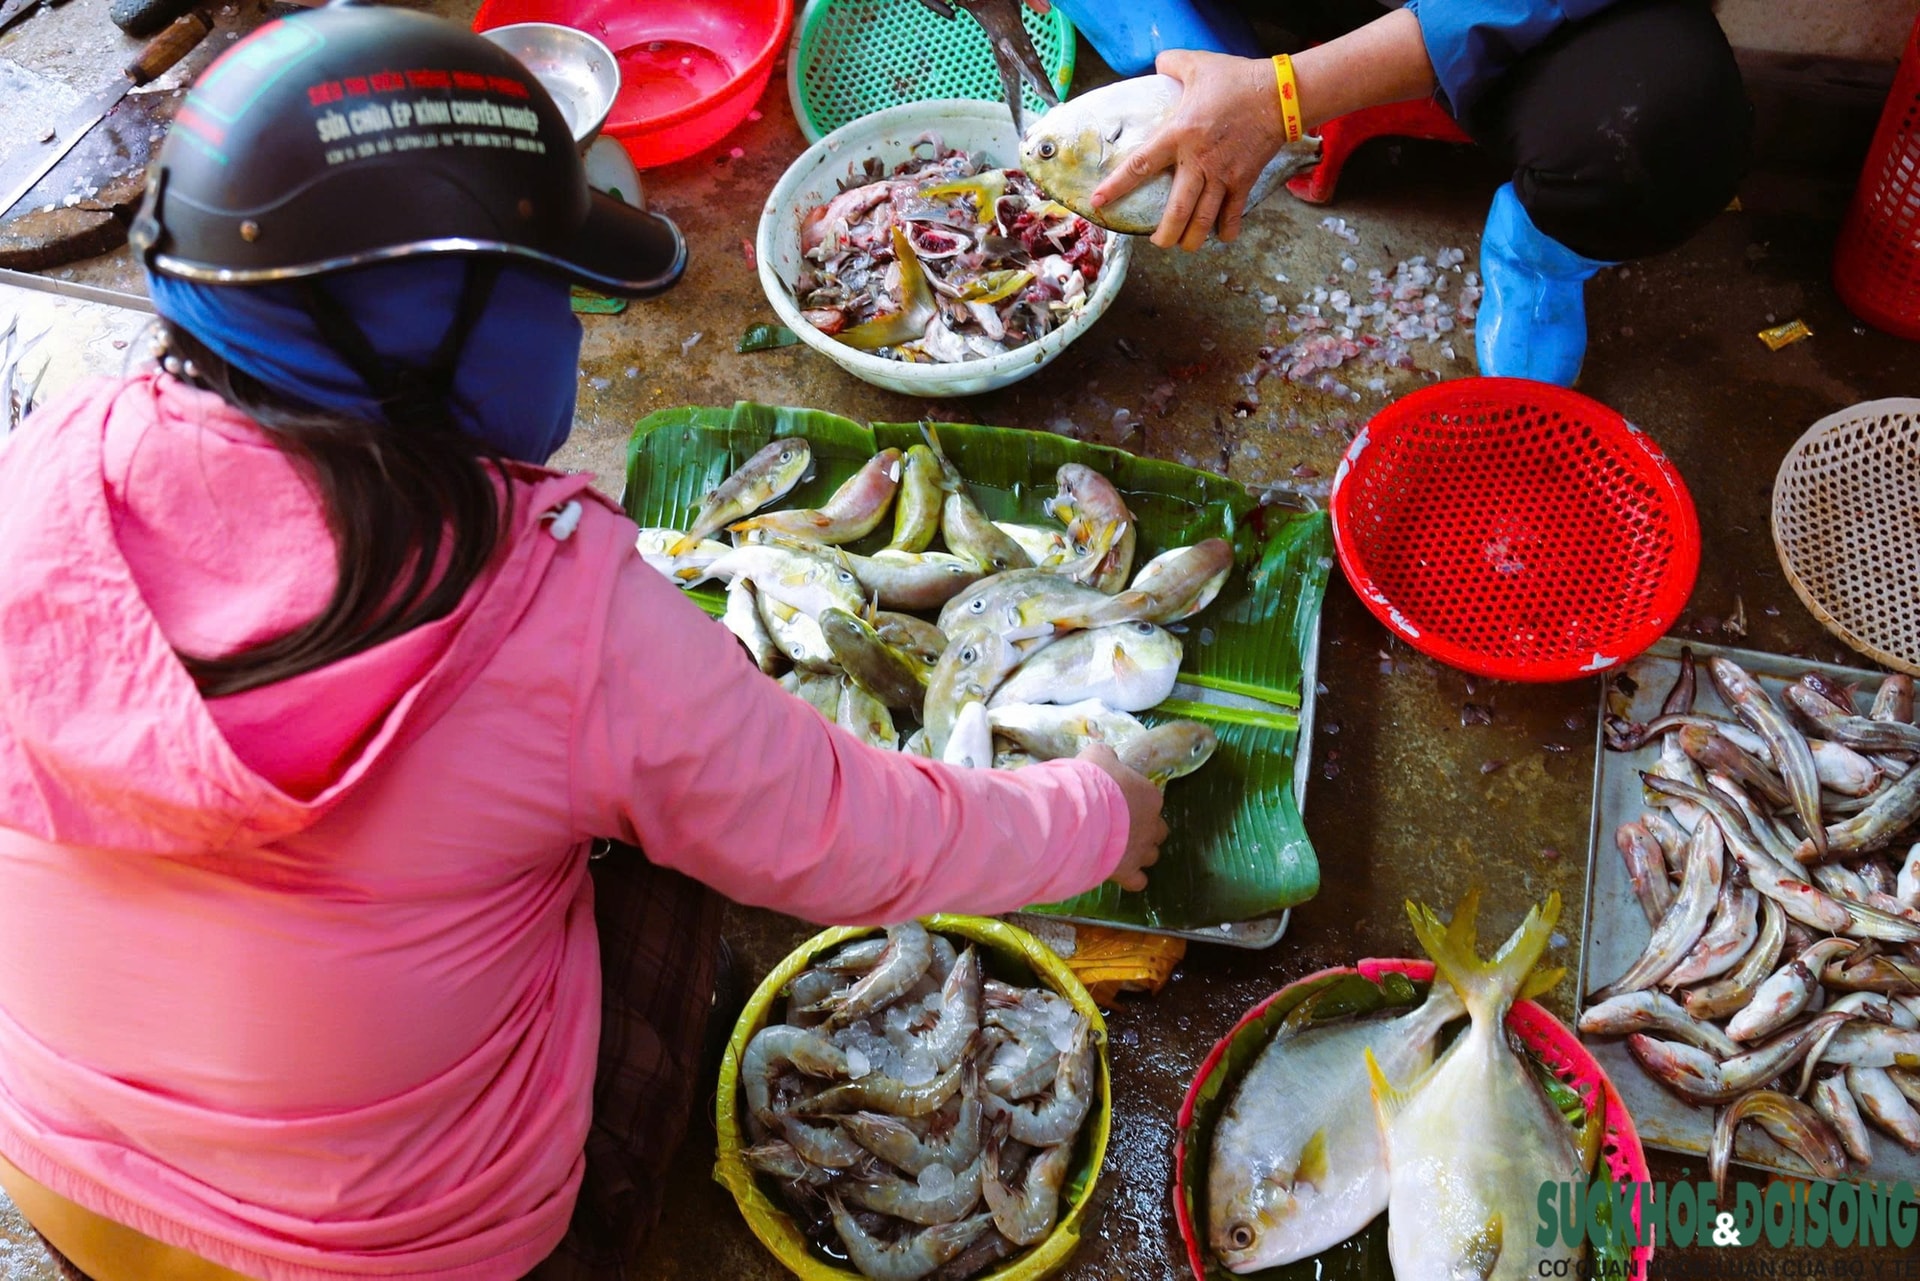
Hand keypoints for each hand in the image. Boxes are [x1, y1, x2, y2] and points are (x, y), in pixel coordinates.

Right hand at [1077, 744, 1166, 891]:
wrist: (1081, 814)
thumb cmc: (1091, 782)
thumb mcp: (1097, 756)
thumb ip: (1106, 757)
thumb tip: (1107, 757)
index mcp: (1150, 796)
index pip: (1151, 800)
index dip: (1135, 802)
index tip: (1117, 802)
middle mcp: (1152, 824)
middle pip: (1159, 830)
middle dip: (1145, 830)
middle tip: (1122, 827)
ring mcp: (1141, 849)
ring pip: (1152, 855)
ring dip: (1140, 853)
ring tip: (1119, 850)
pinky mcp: (1127, 871)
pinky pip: (1138, 881)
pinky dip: (1132, 879)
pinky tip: (1119, 873)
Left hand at [1089, 49, 1289, 250]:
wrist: (1280, 94)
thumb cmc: (1236, 79)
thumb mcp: (1197, 64)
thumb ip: (1171, 64)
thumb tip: (1158, 64)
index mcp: (1179, 135)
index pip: (1140, 165)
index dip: (1117, 186)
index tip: (1098, 203)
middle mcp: (1198, 161)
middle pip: (1177, 210)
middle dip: (1165, 234)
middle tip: (1158, 242)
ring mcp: (1223, 175)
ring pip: (1203, 219)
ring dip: (1192, 239)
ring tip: (1184, 246)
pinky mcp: (1244, 180)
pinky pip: (1233, 213)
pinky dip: (1227, 230)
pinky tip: (1221, 237)